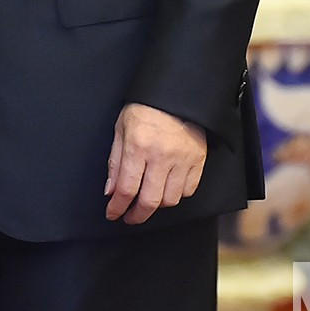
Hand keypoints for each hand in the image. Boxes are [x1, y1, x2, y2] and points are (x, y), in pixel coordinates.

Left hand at [105, 103, 207, 224]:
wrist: (175, 92)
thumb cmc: (144, 108)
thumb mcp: (121, 129)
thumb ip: (115, 161)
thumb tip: (110, 191)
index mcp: (138, 146)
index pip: (126, 188)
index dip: (117, 207)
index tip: (113, 214)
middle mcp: (161, 156)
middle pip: (149, 201)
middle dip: (136, 215)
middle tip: (129, 217)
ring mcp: (182, 159)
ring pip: (170, 200)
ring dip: (157, 205)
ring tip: (148, 199)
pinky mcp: (198, 160)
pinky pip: (189, 190)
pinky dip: (177, 195)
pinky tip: (167, 188)